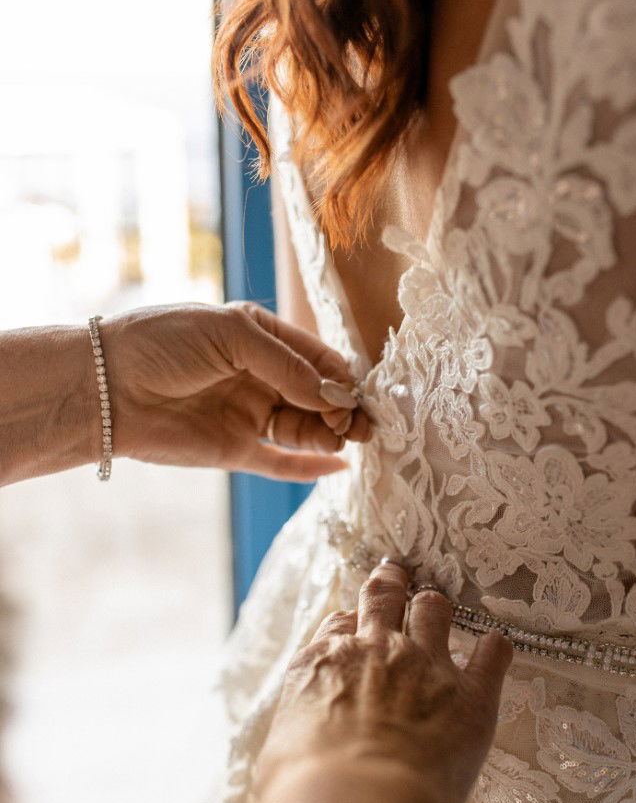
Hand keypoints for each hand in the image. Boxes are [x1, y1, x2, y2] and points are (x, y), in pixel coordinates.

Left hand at [99, 302, 369, 480]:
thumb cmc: (163, 342)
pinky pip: (280, 462)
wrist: (106, 386)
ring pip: (303, 428)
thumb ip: (287, 365)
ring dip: (329, 434)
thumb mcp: (231, 335)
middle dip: (343, 409)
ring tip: (346, 439)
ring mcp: (247, 414)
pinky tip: (337, 466)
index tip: (361, 393)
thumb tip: (334, 397)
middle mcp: (258, 376)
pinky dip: (309, 467)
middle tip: (362, 424)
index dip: (341, 377)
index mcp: (259, 337)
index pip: (316, 358)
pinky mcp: (234, 450)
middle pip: (316, 396)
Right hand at [258, 561, 513, 802]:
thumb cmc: (304, 788)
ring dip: (436, 606)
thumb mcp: (280, 749)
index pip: (340, 623)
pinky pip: (492, 656)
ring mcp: (426, 665)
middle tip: (396, 572)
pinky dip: (496, 649)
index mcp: (326, 660)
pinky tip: (498, 646)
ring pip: (435, 610)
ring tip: (439, 603)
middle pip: (384, 597)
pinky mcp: (471, 694)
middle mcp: (376, 649)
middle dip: (391, 583)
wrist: (356, 802)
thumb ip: (299, 730)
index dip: (351, 621)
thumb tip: (300, 742)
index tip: (356, 623)